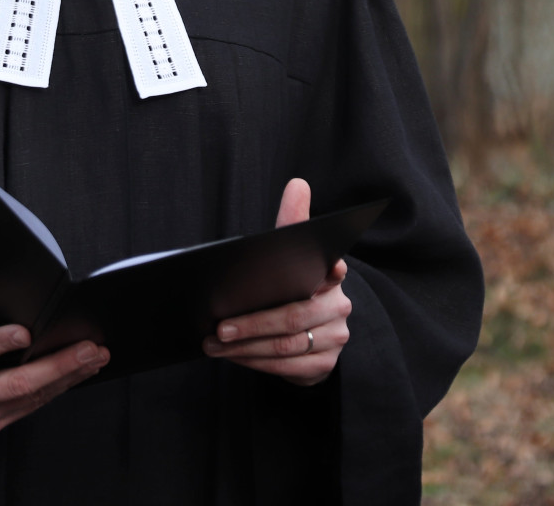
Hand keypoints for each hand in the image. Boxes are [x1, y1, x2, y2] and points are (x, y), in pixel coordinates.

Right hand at [0, 280, 109, 432]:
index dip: (0, 342)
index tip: (27, 332)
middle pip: (16, 383)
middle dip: (58, 365)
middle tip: (89, 348)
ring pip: (31, 398)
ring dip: (68, 377)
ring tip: (95, 357)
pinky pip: (30, 406)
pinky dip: (58, 389)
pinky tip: (78, 373)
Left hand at [202, 178, 351, 385]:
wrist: (306, 334)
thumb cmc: (289, 286)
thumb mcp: (288, 255)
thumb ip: (291, 224)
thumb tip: (298, 184)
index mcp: (332, 275)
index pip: (332, 269)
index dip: (329, 270)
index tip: (325, 270)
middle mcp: (339, 306)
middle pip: (294, 316)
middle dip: (252, 323)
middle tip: (218, 327)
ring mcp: (335, 338)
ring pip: (287, 346)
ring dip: (246, 347)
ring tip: (214, 344)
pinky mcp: (325, 365)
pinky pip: (288, 369)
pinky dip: (256, 363)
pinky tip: (233, 357)